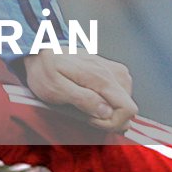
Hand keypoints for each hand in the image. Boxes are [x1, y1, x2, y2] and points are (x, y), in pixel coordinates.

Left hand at [22, 53, 136, 130]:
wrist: (42, 48)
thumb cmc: (45, 69)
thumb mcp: (56, 89)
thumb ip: (83, 100)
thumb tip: (107, 112)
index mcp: (102, 78)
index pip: (128, 109)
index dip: (111, 122)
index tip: (91, 120)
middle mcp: (115, 73)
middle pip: (128, 108)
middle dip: (109, 118)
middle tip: (85, 113)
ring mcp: (115, 71)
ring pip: (124, 103)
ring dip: (107, 110)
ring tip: (84, 104)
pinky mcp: (113, 71)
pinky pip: (120, 95)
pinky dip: (107, 101)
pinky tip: (90, 97)